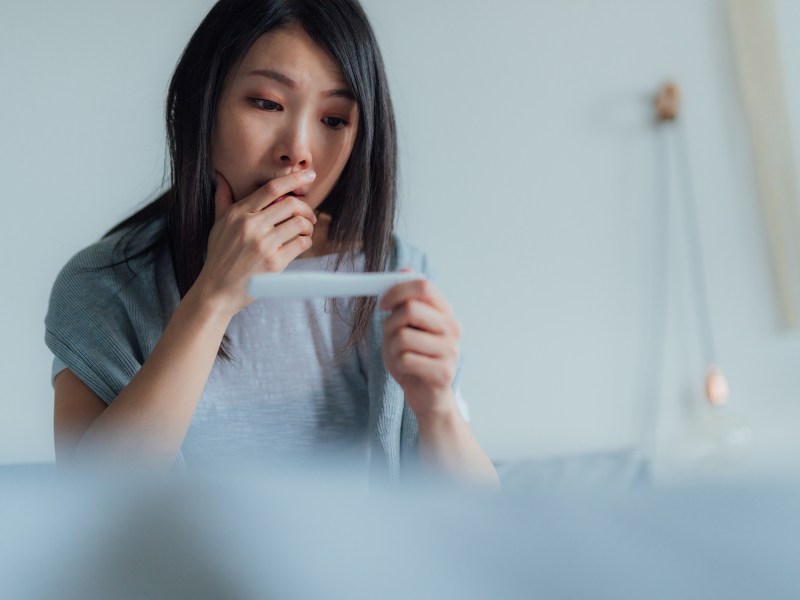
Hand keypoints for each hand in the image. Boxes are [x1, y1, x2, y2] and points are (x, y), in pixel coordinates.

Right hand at [194, 170, 317, 316]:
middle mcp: (252, 226)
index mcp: (239, 214)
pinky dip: (306, 241)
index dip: (294, 179)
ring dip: (308, 226)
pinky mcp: (274, 263)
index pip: (271, 189)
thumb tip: (219, 176)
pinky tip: (301, 243)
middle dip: (306, 208)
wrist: (217, 290)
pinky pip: (301, 244)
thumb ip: (222, 199)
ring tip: (305, 231)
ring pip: (299, 224)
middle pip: (291, 205)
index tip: (309, 175)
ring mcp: (263, 245)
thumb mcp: (218, 225)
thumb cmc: (219, 257)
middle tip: (310, 215)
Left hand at [380, 273, 461, 419]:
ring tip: (402, 356)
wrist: (427, 396)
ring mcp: (450, 350)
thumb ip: (405, 301)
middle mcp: (452, 328)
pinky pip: (406, 359)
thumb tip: (403, 270)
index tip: (382, 303)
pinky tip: (408, 370)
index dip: (397, 290)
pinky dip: (398, 364)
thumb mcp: (406, 325)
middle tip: (390, 335)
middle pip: (411, 308)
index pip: (424, 286)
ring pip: (403, 336)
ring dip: (393, 347)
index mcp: (444, 312)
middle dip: (391, 323)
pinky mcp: (443, 372)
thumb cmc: (414, 358)